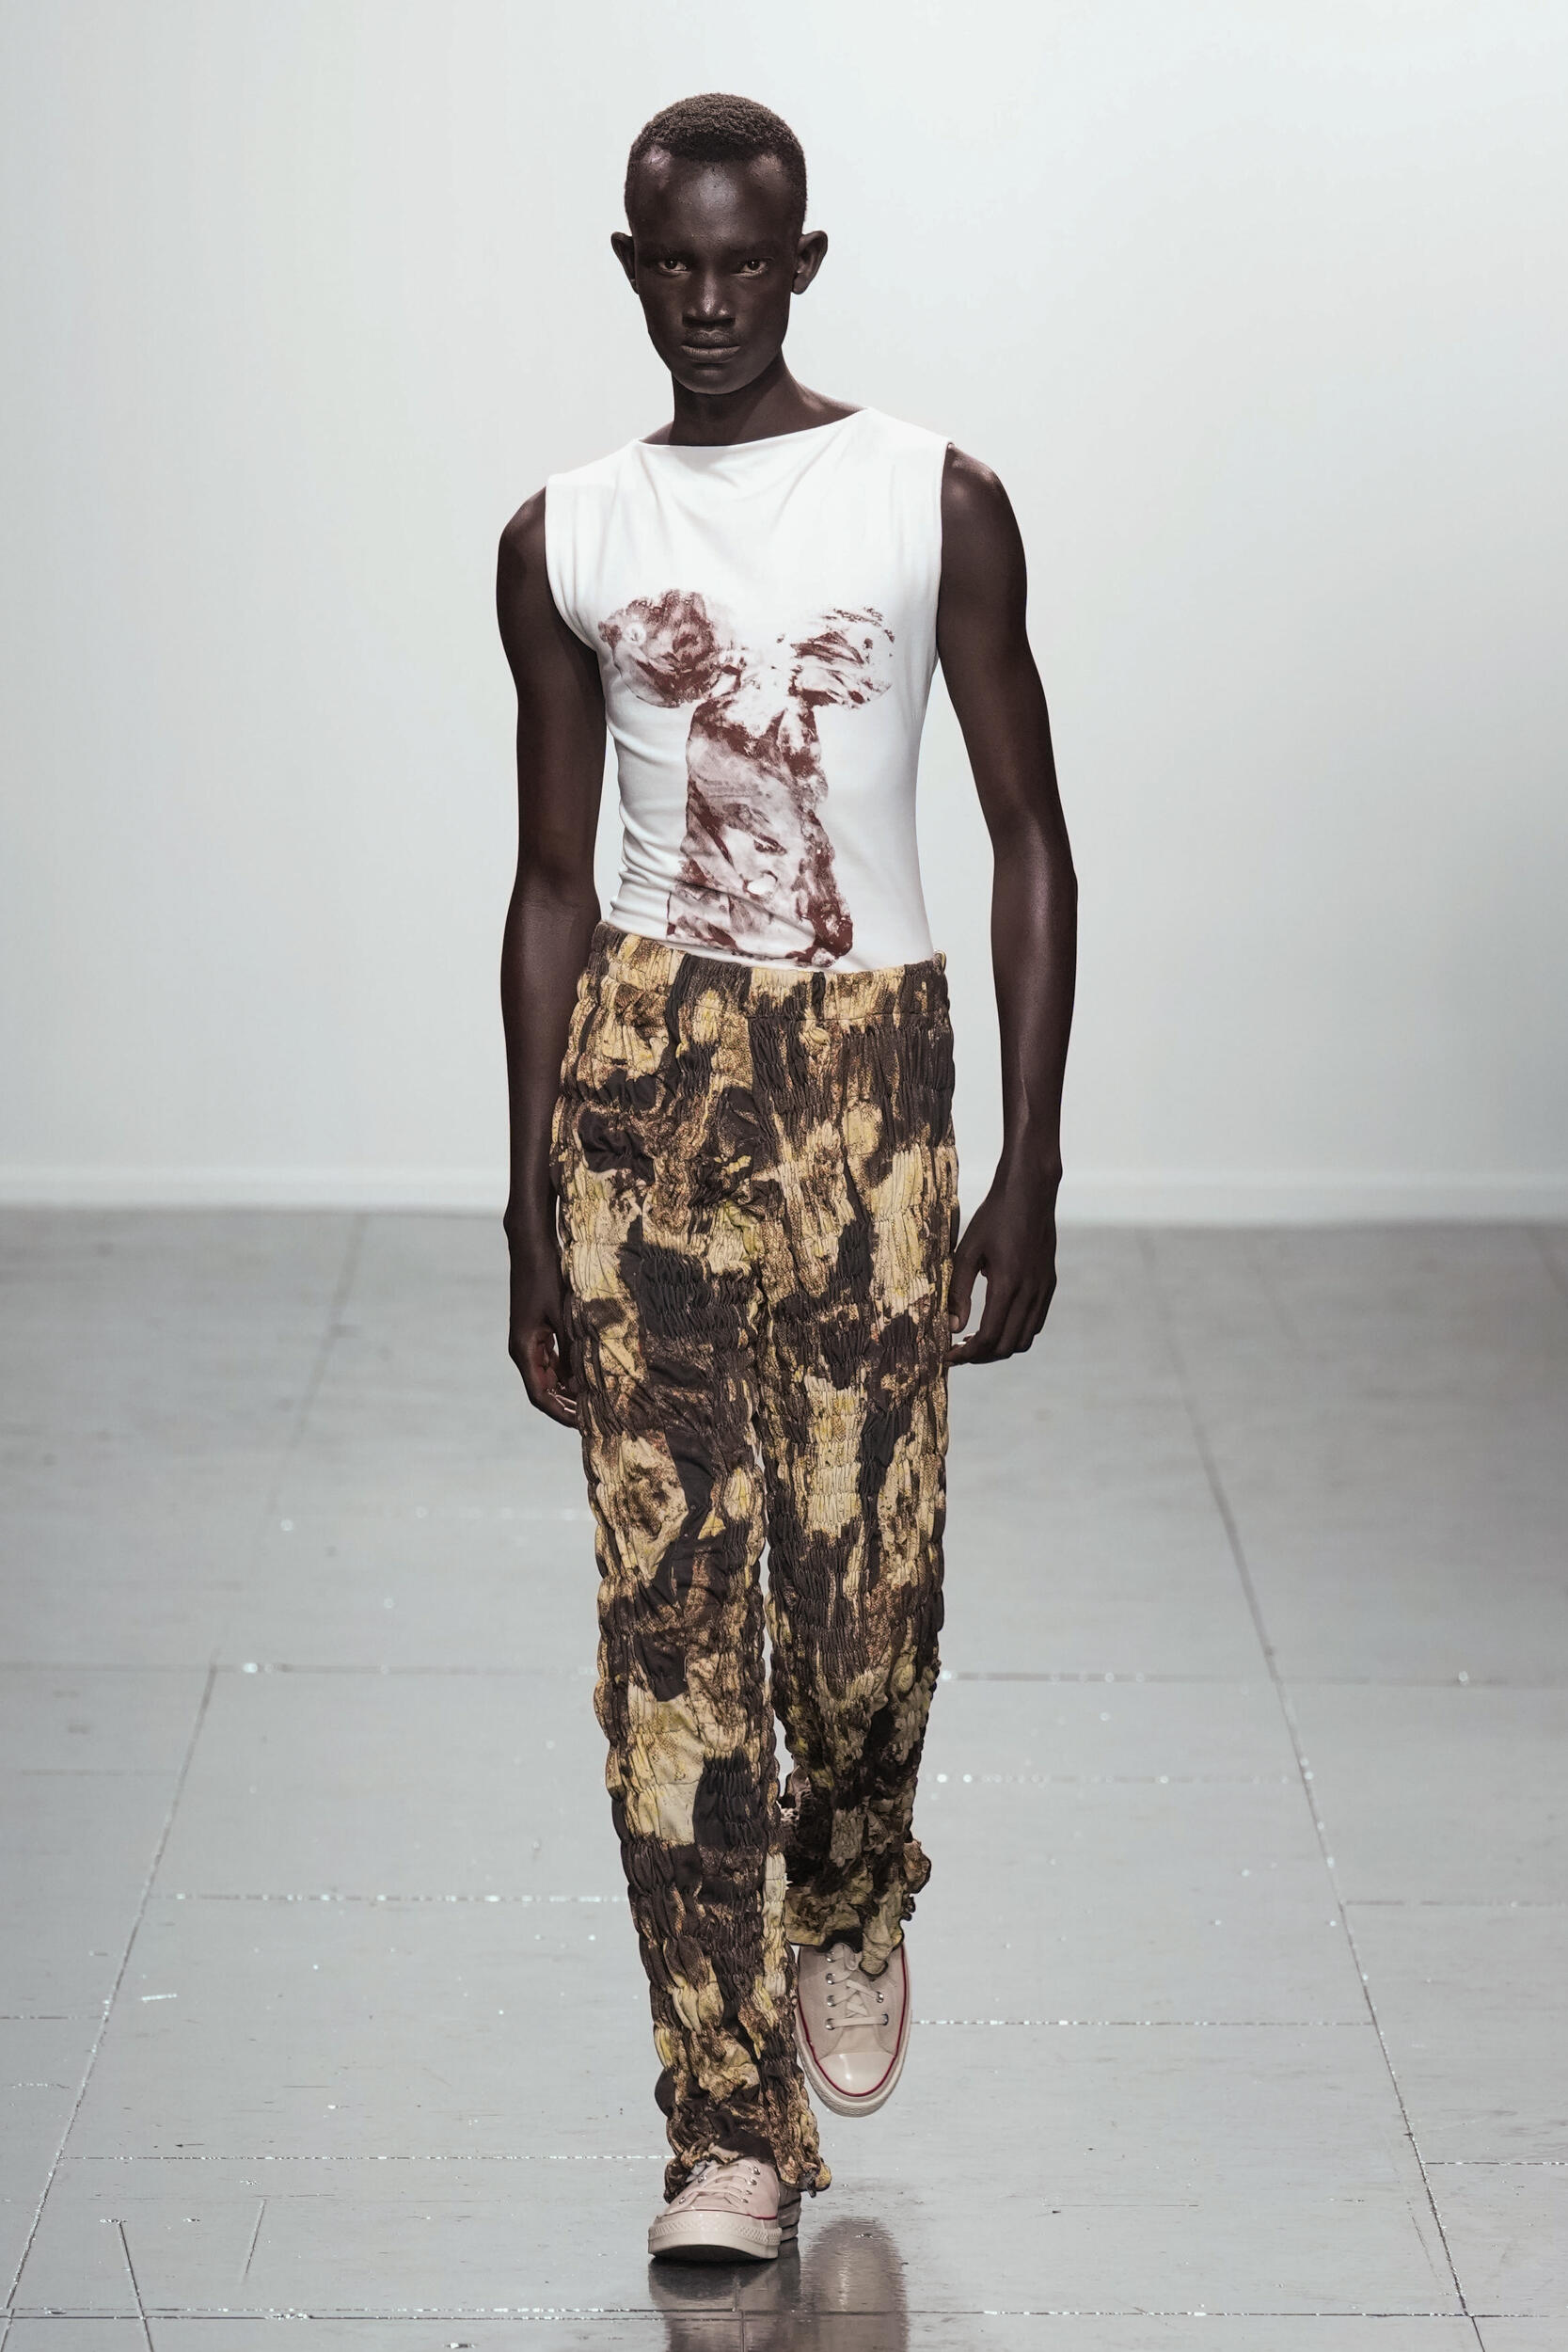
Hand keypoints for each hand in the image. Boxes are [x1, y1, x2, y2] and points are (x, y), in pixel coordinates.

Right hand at [507, 1224, 578, 1425]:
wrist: (531, 1247)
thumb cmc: (546, 1277)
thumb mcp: (564, 1316)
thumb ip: (572, 1350)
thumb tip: (582, 1383)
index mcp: (524, 1350)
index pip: (539, 1395)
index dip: (559, 1413)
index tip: (581, 1426)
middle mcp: (523, 1349)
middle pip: (544, 1389)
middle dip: (567, 1405)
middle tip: (596, 1417)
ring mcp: (529, 1340)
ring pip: (549, 1375)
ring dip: (569, 1388)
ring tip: (596, 1400)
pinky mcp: (537, 1331)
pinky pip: (552, 1359)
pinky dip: (568, 1370)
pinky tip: (588, 1375)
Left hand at [948, 1164, 1059, 1365]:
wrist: (1030, 1193)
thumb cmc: (993, 1217)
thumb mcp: (966, 1251)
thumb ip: (958, 1291)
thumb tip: (952, 1327)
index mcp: (1007, 1284)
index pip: (988, 1337)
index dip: (965, 1354)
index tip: (947, 1356)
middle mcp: (1030, 1292)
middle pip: (1006, 1346)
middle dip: (980, 1356)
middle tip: (958, 1352)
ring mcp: (1043, 1289)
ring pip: (1024, 1340)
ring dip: (999, 1348)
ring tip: (975, 1341)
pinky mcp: (1049, 1284)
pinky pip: (1035, 1323)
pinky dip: (1016, 1333)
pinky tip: (997, 1322)